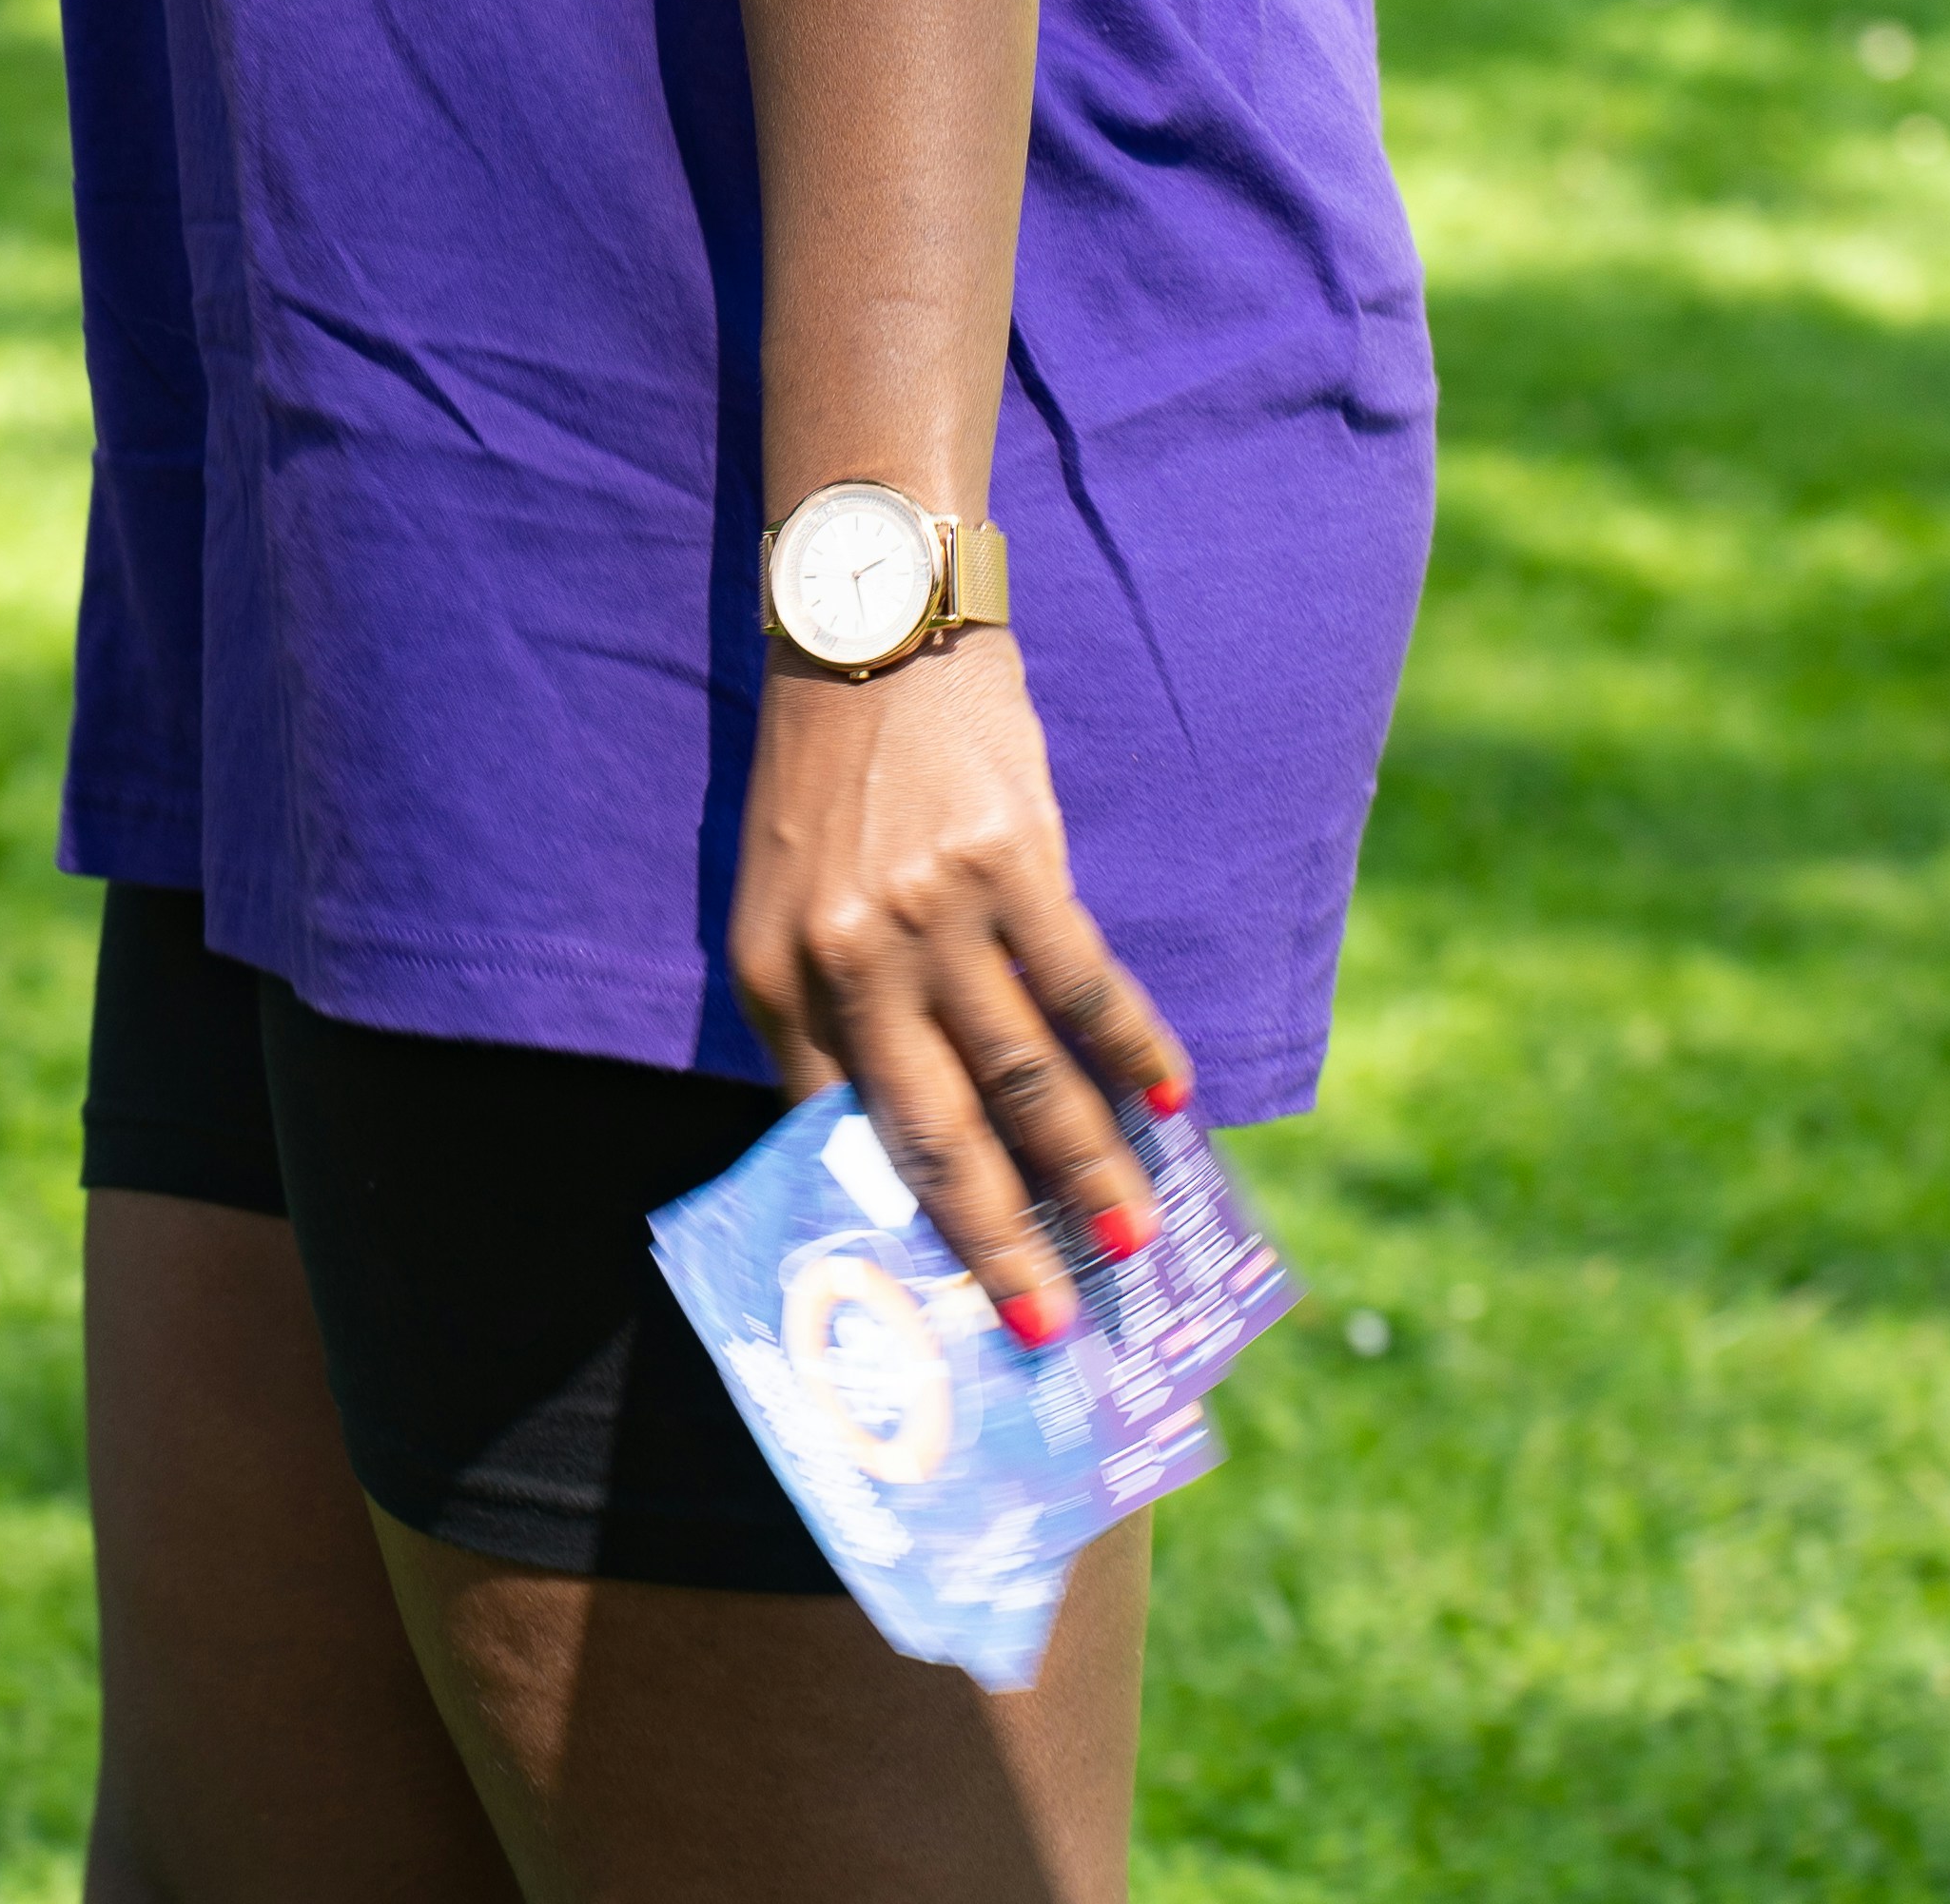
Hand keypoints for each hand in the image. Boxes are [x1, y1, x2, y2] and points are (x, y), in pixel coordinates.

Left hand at [728, 627, 1190, 1340]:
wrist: (870, 624)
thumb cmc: (827, 779)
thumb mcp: (785, 902)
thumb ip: (828, 1013)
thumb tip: (898, 1145)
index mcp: (778, 980)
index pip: (839, 1136)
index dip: (900, 1225)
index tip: (945, 1306)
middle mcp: (848, 959)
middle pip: (937, 1133)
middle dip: (1000, 1243)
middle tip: (1051, 1325)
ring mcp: (933, 911)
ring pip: (1024, 1073)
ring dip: (1086, 1168)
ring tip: (1131, 1240)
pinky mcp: (1013, 861)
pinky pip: (1084, 982)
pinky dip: (1133, 1049)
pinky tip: (1171, 1100)